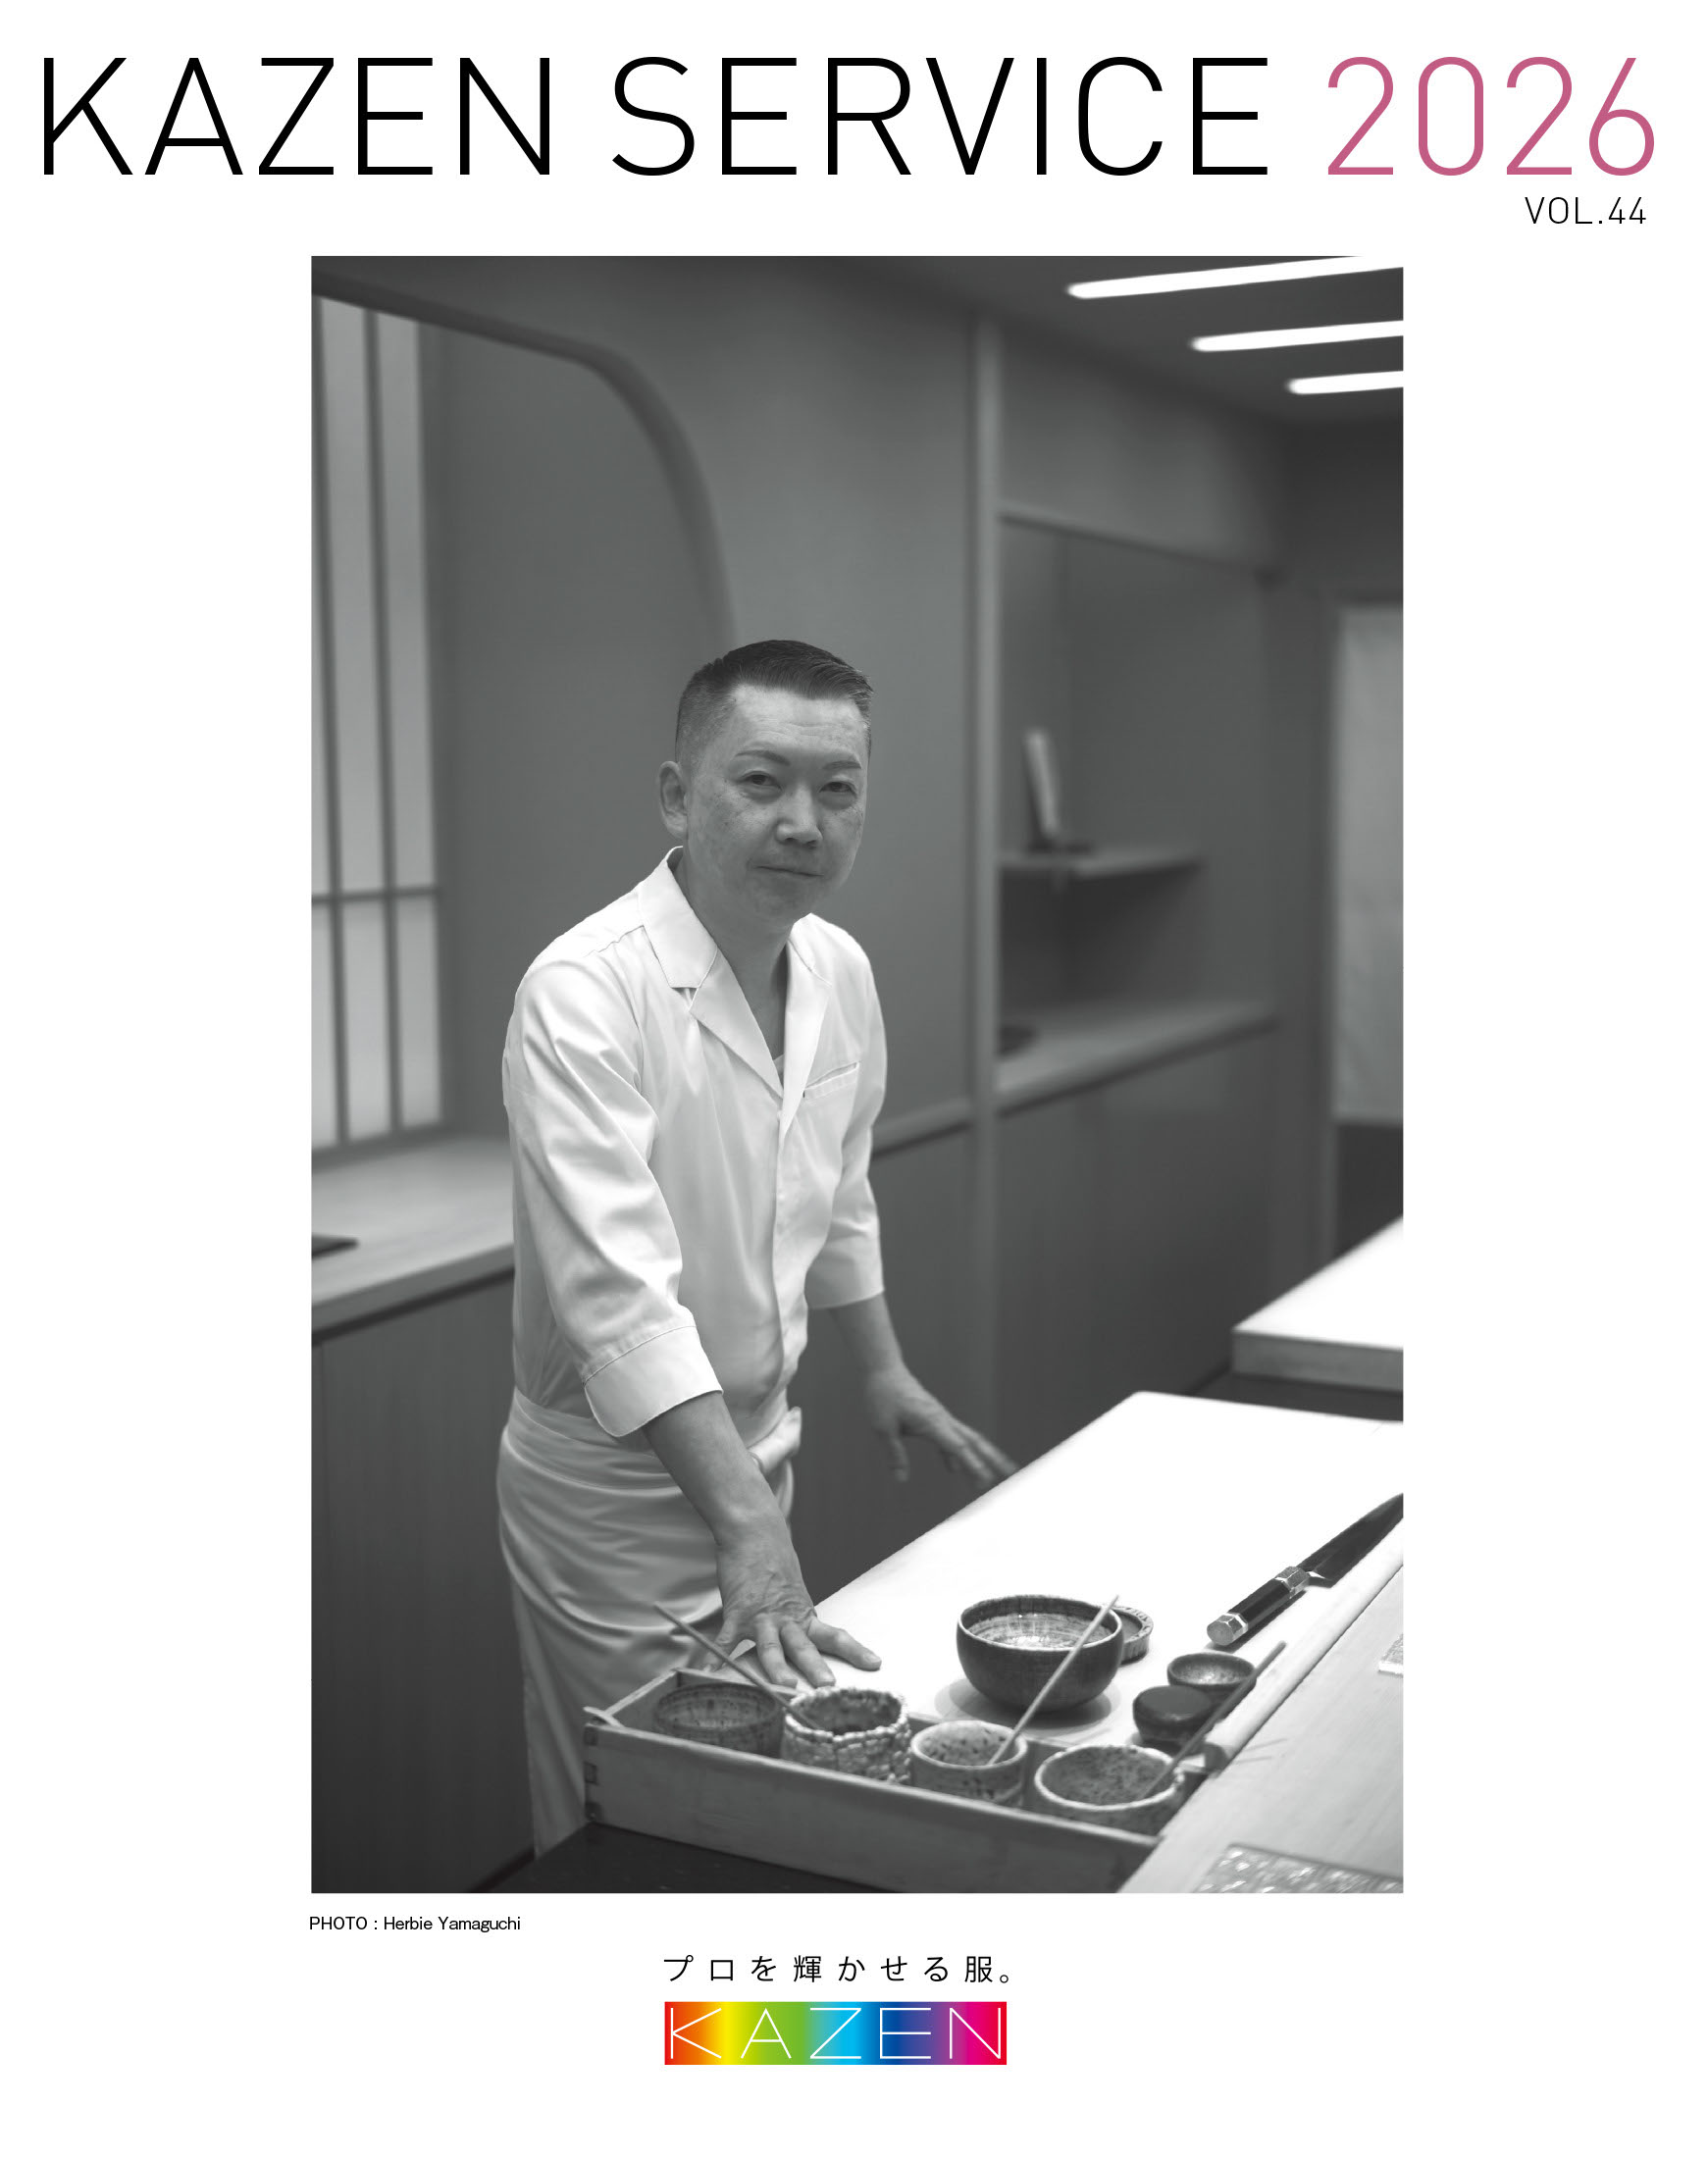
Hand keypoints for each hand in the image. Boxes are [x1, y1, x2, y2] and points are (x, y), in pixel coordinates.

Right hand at [706, 1513, 881, 1694]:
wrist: (754, 1532)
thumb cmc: (774, 1565)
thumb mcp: (793, 1595)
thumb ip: (797, 1621)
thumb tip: (805, 1644)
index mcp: (803, 1616)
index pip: (834, 1636)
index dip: (855, 1650)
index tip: (876, 1664)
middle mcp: (786, 1618)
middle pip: (804, 1646)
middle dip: (816, 1667)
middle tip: (829, 1686)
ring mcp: (761, 1616)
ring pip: (771, 1645)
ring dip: (777, 1667)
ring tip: (784, 1686)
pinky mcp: (736, 1612)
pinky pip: (725, 1640)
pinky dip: (717, 1658)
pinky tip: (710, 1675)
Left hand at [861, 1365, 1018, 1489]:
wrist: (884, 1370)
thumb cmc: (882, 1396)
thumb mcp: (883, 1428)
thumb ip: (894, 1454)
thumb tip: (901, 1480)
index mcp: (931, 1421)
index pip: (957, 1447)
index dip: (972, 1465)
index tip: (986, 1481)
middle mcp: (941, 1419)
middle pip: (974, 1441)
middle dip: (993, 1458)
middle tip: (1012, 1473)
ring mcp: (940, 1417)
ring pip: (967, 1438)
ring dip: (982, 1456)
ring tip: (994, 1475)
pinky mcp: (934, 1418)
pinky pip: (950, 1438)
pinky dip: (956, 1454)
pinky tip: (954, 1470)